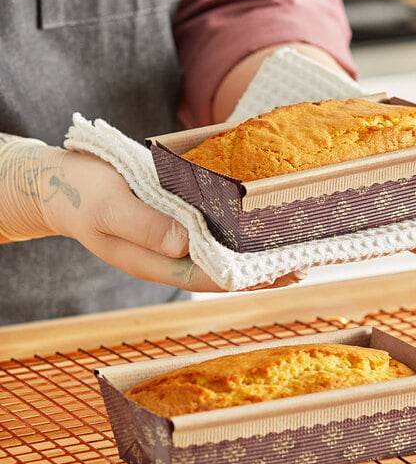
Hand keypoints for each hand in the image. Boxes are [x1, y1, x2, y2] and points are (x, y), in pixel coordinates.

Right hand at [0, 141, 303, 291]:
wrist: (62, 185)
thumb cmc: (81, 197)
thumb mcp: (108, 209)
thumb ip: (144, 228)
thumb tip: (186, 242)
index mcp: (158, 262)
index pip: (214, 278)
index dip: (251, 278)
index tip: (286, 272)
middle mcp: (173, 255)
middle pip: (226, 269)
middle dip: (263, 269)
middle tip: (304, 261)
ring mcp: (175, 239)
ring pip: (222, 251)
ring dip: (255, 251)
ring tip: (294, 246)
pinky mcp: (176, 220)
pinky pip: (212, 229)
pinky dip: (237, 229)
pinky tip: (260, 223)